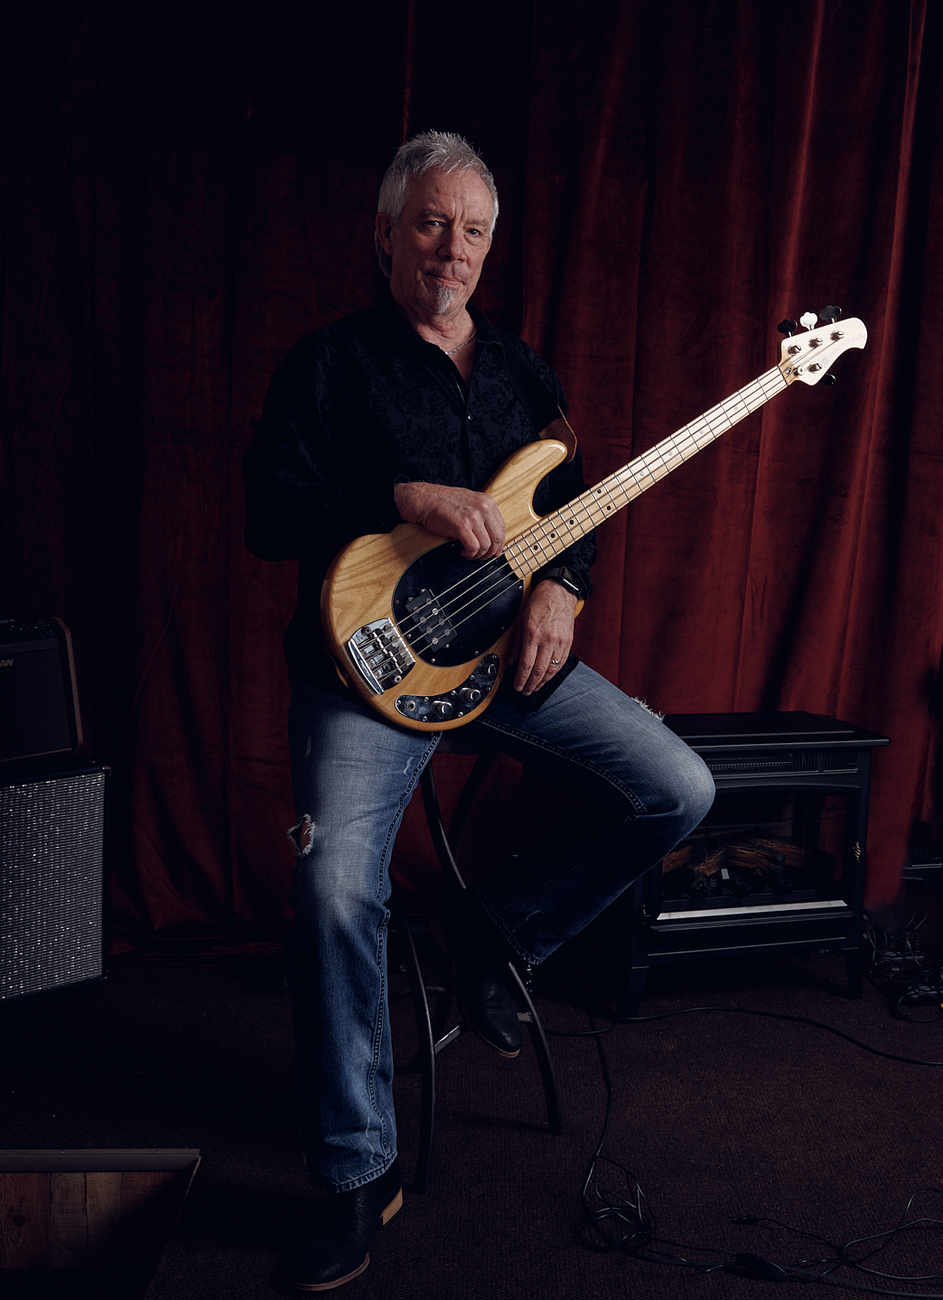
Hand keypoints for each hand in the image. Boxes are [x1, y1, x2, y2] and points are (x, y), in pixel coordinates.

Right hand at [394, 481, 505, 559]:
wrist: (425, 499)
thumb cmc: (443, 502)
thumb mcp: (470, 502)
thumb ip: (482, 515)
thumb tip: (491, 535)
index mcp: (487, 501)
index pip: (502, 527)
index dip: (500, 543)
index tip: (495, 550)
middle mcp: (483, 508)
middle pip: (497, 537)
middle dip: (491, 552)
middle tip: (483, 557)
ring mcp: (473, 516)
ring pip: (486, 545)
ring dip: (478, 554)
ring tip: (470, 554)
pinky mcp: (461, 526)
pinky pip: (473, 547)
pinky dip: (470, 554)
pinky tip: (464, 552)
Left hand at [512, 580, 576, 694]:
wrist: (559, 592)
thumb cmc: (539, 603)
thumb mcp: (521, 621)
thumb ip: (516, 644)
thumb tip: (512, 662)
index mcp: (533, 634)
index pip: (526, 664)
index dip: (521, 679)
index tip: (517, 687)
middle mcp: (548, 640)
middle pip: (539, 670)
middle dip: (531, 684)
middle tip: (525, 692)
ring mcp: (560, 642)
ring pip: (552, 670)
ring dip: (542, 682)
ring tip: (535, 688)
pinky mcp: (568, 642)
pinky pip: (561, 663)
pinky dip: (554, 673)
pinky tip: (547, 678)